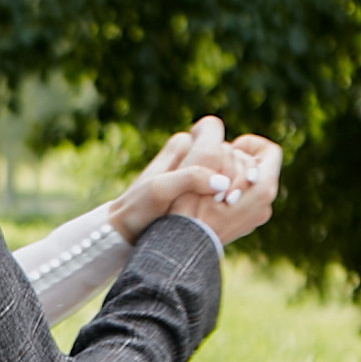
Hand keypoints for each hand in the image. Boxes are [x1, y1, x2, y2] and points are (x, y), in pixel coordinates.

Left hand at [106, 119, 235, 239]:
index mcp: (180, 143)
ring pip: (231, 169)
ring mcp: (198, 170)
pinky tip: (223, 213)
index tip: (219, 186)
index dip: (222, 154)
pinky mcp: (202, 188)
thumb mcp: (161, 191)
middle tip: (223, 202)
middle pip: (227, 151)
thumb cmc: (140, 209)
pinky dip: (229, 197)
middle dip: (230, 175)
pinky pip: (227, 185)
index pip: (213, 131)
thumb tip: (222, 182)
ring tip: (222, 209)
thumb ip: (190, 179)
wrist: (128, 230)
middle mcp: (190, 152)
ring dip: (232, 188)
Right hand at [178, 126, 282, 243]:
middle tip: (205, 166)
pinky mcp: (239, 228)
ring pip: (243, 183)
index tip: (224, 147)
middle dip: (230, 159)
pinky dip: (221, 192)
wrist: (178, 251)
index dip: (247, 142)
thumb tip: (213, 129)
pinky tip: (202, 198)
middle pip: (253, 166)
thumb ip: (212, 139)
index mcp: (264, 188)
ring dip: (224, 175)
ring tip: (201, 183)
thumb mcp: (199, 162)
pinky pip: (236, 199)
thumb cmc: (186, 208)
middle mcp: (264, 205)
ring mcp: (253, 219)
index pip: (268, 151)